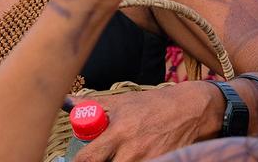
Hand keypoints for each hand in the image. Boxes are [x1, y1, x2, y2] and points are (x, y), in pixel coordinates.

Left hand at [70, 84, 217, 160]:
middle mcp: (132, 151)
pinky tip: (137, 156)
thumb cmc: (153, 105)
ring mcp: (150, 160)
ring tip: (120, 154)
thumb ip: (91, 106)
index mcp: (118, 132)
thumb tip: (65, 103)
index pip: (87, 160)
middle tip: (101, 157)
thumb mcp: (121, 102)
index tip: (80, 161)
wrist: (192, 110)